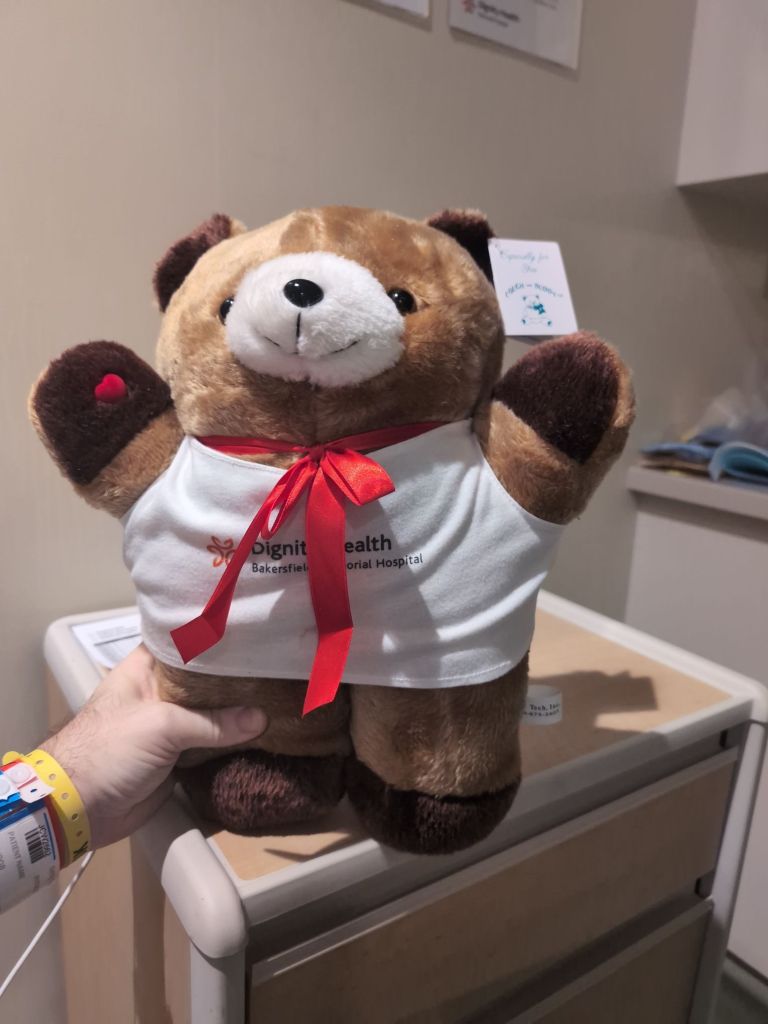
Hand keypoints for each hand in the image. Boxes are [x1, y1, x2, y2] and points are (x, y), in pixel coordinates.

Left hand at [41, 645, 267, 847]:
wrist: (80, 808)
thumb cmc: (109, 749)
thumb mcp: (162, 725)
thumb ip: (213, 722)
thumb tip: (262, 719)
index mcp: (147, 668)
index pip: (186, 641)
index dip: (216, 636)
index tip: (254, 630)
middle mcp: (160, 690)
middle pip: (205, 679)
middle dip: (237, 676)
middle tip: (278, 665)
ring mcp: (170, 724)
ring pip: (212, 712)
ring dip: (239, 711)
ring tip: (281, 695)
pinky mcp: (179, 755)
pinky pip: (212, 742)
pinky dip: (234, 741)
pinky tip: (265, 732)